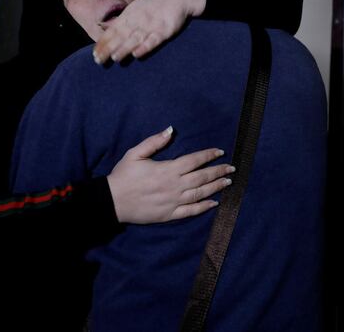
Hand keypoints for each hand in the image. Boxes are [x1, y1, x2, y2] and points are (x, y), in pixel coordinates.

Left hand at [92, 0, 206, 63]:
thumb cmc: (155, 4)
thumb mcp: (137, 8)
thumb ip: (125, 21)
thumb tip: (109, 33)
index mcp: (130, 15)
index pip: (113, 30)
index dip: (103, 42)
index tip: (95, 54)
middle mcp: (138, 20)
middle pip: (120, 36)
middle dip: (108, 48)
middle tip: (98, 61)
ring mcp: (151, 25)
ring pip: (135, 38)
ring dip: (124, 48)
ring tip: (115, 58)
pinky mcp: (165, 30)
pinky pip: (154, 40)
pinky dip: (145, 47)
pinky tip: (137, 54)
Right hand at [106, 126, 232, 222]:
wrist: (112, 201)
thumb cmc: (123, 175)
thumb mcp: (135, 153)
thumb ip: (154, 141)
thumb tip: (171, 129)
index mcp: (168, 169)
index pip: (194, 160)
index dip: (208, 155)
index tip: (220, 152)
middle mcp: (174, 185)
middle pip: (202, 177)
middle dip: (218, 171)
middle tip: (231, 169)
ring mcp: (173, 201)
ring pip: (200, 193)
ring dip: (216, 187)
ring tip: (228, 183)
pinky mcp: (169, 214)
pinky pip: (190, 211)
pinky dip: (204, 207)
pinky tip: (214, 203)